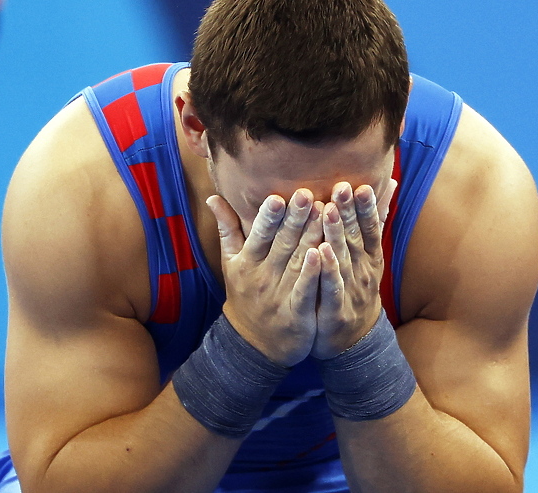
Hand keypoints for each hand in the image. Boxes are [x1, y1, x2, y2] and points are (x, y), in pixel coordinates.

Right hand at [207, 189, 323, 366]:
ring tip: (324, 212)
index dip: (268, 216)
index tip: (278, 196)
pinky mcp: (296, 312)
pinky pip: (305, 289)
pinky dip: (312, 272)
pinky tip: (322, 253)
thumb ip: (227, 229)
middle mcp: (262, 276)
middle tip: (308, 194)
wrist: (253, 343)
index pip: (259, 234)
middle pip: (281, 243)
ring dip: (311, 236)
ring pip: (297, 261)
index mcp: (247, 261)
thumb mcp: (231, 263)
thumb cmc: (245, 294)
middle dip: (295, 218)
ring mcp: (279, 294)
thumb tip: (213, 196)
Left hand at [312, 180, 396, 358]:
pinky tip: (319, 252)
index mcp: (370, 257)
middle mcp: (363, 271)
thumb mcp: (370, 254)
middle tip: (341, 187)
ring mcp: (351, 290)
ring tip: (328, 210)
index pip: (370, 228)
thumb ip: (375, 220)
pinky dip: (327, 270)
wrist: (353, 338)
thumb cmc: (356, 286)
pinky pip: (331, 287)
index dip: (366, 207)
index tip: (360, 184)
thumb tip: (390, 182)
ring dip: (336, 234)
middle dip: (349, 212)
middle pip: (356, 238)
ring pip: (343, 258)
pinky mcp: (337, 309)